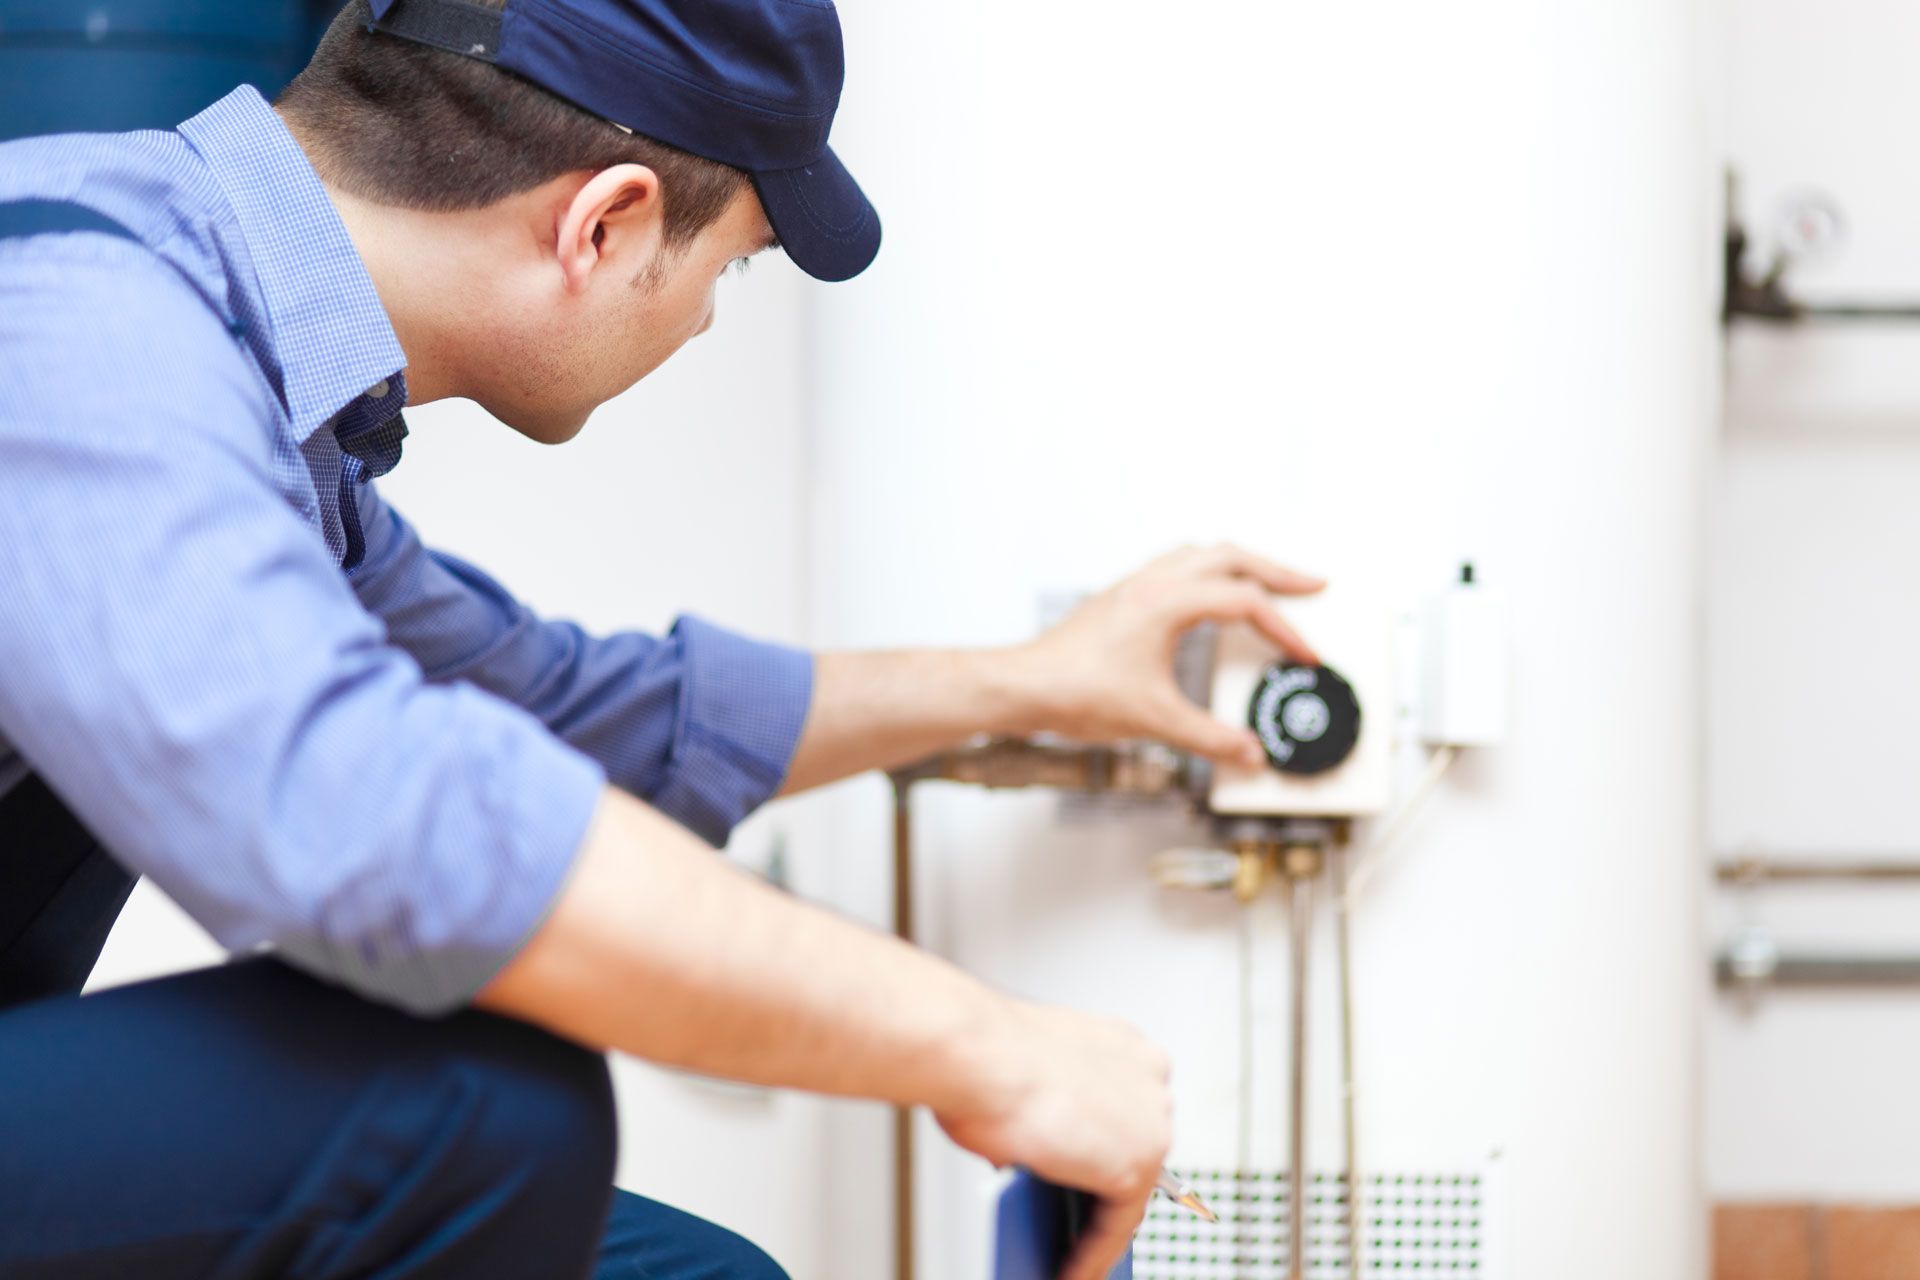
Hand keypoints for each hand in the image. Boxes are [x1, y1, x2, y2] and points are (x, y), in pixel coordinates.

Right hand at [937, 1002, 1173, 1279]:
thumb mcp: (1024, 1080)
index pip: (1124, 1108)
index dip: (1104, 1144)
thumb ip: (1046, 1114)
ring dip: (1097, 1225)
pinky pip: (1117, 1226)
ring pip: (1128, 1190)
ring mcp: (1150, 1121)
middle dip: (1103, 1185)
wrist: (975, 1055)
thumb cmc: (982, 1055)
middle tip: (1077, 1220)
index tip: (1092, 1171)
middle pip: (1132, 1147)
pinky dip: (1091, 1255)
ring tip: (1071, 1254)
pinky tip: (1069, 1271)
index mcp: (1123, 1044)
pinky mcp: (1137, 1167)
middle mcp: (1147, 1075)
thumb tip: (1037, 1155)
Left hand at [1012, 543, 1325, 767]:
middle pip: (1231, 556)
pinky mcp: (1121, 598)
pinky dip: (1207, 573)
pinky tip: (1210, 598)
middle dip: (1277, 571)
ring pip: (1201, 553)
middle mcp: (1152, 582)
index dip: (1284, 630)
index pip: (1245, 603)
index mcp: (1168, 601)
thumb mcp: (1155, 721)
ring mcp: (1134, 585)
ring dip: (1240, 564)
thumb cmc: (1074, 692)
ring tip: (1267, 583)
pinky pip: (1176, 566)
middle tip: (1312, 586)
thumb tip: (1249, 753)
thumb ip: (1210, 738)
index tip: (1305, 655)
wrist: (1022, 686)